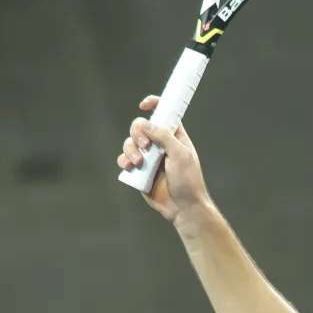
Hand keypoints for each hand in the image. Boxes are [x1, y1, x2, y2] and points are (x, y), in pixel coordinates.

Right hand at [116, 95, 211, 222]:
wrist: (183, 207)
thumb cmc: (188, 181)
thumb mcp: (180, 155)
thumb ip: (164, 137)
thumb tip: (146, 122)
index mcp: (175, 137)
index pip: (164, 114)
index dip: (154, 105)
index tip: (144, 105)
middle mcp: (160, 145)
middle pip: (141, 127)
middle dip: (138, 133)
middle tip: (145, 146)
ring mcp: (149, 158)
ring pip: (130, 143)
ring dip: (130, 149)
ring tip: (138, 162)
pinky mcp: (139, 171)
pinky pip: (125, 160)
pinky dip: (124, 161)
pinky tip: (130, 167)